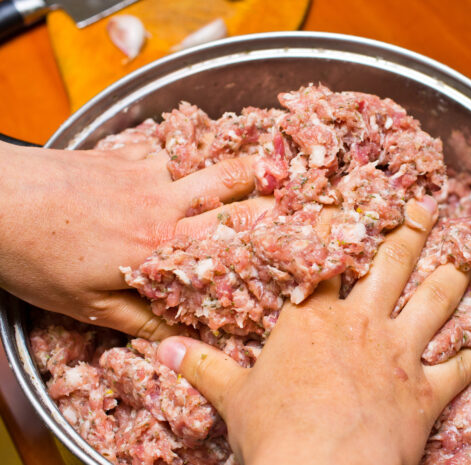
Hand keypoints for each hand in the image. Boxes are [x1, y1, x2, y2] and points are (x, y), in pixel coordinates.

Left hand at [0, 141, 271, 339]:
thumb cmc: (35, 256)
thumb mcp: (86, 304)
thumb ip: (139, 317)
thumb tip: (176, 335)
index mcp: (162, 245)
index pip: (232, 235)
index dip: (270, 230)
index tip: (298, 229)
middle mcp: (164, 204)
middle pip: (232, 186)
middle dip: (268, 187)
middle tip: (294, 188)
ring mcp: (146, 174)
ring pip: (205, 166)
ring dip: (231, 169)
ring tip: (253, 171)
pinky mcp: (125, 156)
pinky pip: (166, 157)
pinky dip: (178, 165)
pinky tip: (172, 173)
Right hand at [156, 196, 470, 464]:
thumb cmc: (275, 432)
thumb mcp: (233, 397)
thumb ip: (201, 367)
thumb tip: (162, 350)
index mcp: (313, 319)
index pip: (325, 260)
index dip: (337, 229)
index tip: (350, 200)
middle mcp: (362, 324)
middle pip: (390, 264)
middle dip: (408, 231)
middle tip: (423, 206)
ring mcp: (399, 354)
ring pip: (433, 301)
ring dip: (452, 276)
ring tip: (466, 255)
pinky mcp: (426, 392)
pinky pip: (460, 366)